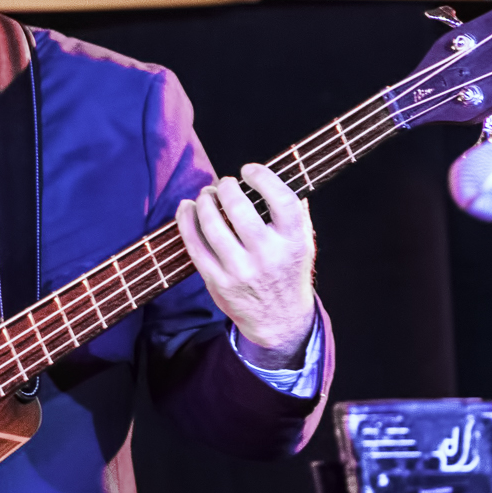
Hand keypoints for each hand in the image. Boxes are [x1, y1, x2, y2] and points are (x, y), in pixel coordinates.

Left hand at [176, 162, 315, 360]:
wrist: (280, 321)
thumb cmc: (290, 274)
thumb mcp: (305, 245)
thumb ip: (296, 213)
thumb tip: (278, 178)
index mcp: (294, 243)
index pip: (280, 199)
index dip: (261, 177)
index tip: (249, 171)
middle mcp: (268, 257)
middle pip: (238, 207)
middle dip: (226, 187)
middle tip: (224, 185)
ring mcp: (240, 271)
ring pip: (211, 224)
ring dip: (204, 200)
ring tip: (206, 195)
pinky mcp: (218, 282)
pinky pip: (194, 245)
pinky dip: (186, 221)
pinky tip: (187, 208)